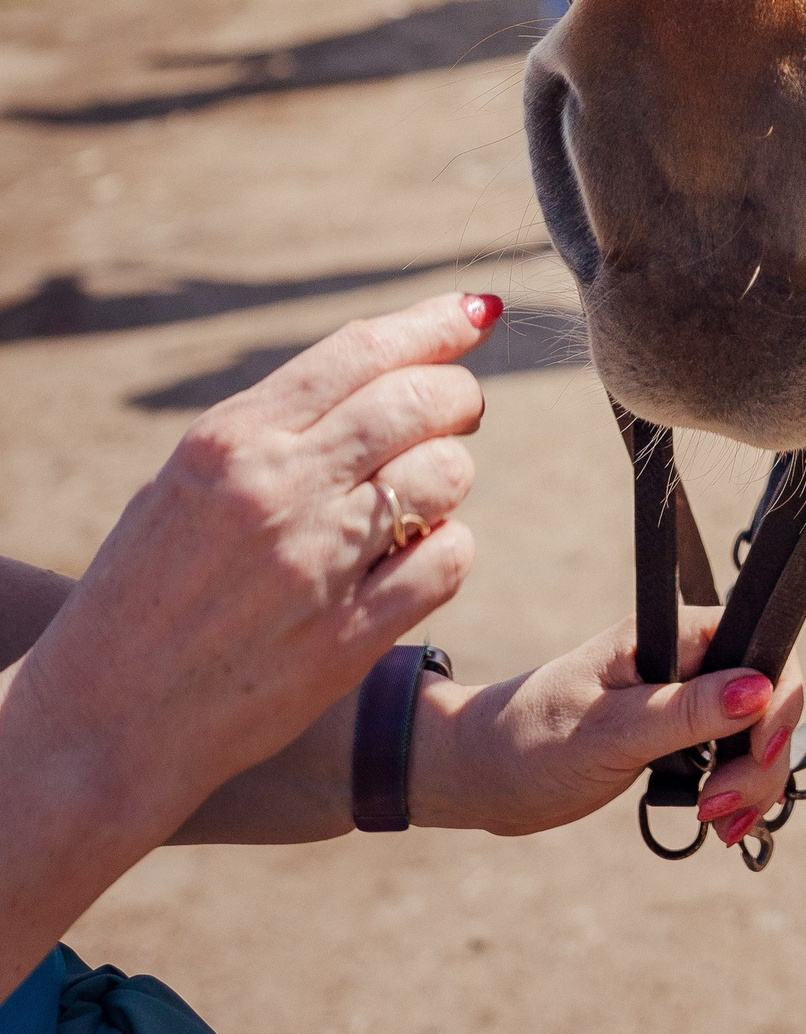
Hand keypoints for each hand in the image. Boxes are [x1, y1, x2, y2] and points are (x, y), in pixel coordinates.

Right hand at [0, 293, 494, 861]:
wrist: (98, 723)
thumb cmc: (146, 587)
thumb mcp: (188, 479)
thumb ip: (282, 421)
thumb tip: (397, 358)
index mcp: (231, 440)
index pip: (364, 350)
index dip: (437, 323)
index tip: (479, 310)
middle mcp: (276, 490)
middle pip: (421, 401)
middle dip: (459, 396)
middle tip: (460, 412)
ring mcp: (314, 566)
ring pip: (447, 474)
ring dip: (448, 478)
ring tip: (417, 500)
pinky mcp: (346, 640)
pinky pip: (448, 562)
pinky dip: (446, 553)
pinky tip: (413, 562)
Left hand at [414, 609, 805, 848]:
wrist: (484, 776)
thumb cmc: (531, 741)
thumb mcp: (610, 731)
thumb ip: (686, 711)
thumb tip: (758, 689)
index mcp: (672, 633)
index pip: (760, 642)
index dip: (777, 698)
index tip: (758, 752)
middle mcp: (686, 658)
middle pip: (768, 694)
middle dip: (762, 756)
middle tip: (722, 807)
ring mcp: (685, 697)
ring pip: (756, 731)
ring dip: (753, 780)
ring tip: (721, 824)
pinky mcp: (678, 735)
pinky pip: (732, 755)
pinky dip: (738, 790)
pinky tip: (722, 821)